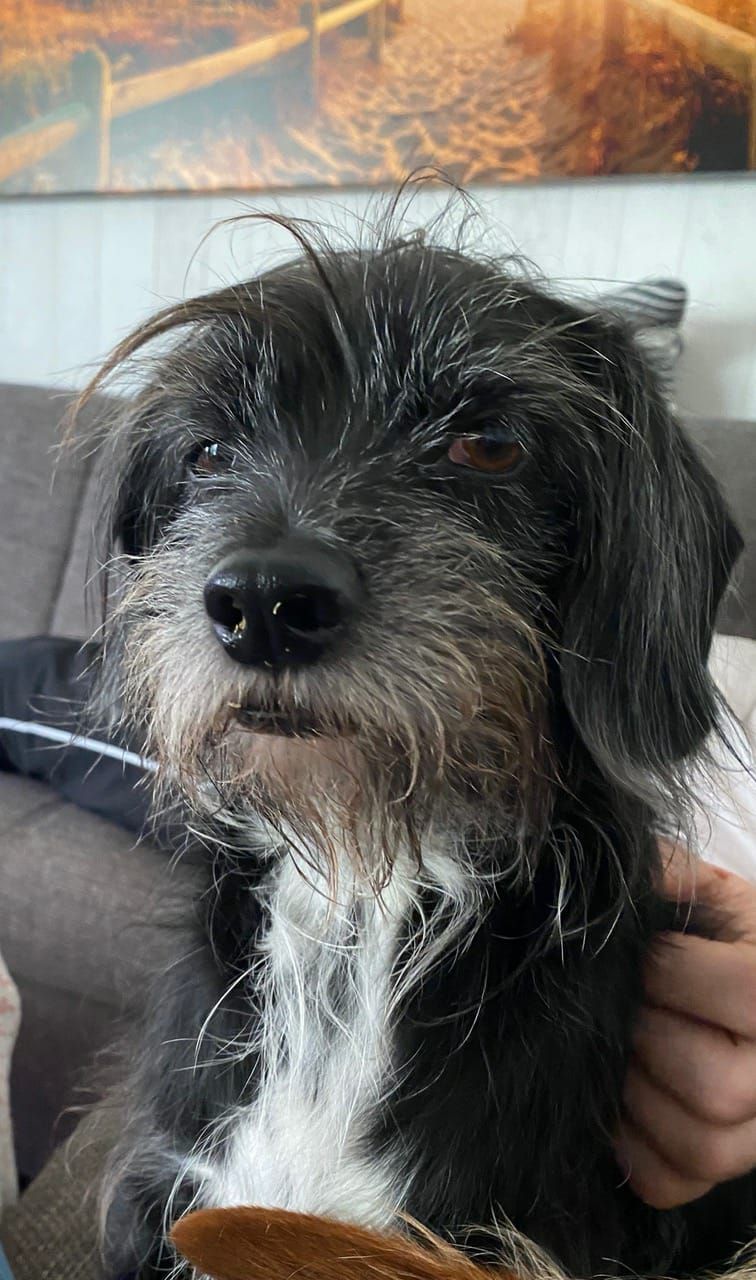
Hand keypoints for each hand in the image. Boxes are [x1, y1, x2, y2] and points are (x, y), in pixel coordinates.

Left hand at [615, 846, 755, 1208]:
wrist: (746, 1002)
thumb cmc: (730, 947)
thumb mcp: (718, 900)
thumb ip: (674, 875)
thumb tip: (622, 866)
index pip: (740, 992)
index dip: (669, 968)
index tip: (644, 954)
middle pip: (713, 1082)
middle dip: (649, 1033)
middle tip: (629, 1005)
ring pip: (693, 1142)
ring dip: (635, 1089)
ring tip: (627, 1044)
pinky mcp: (717, 1178)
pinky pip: (664, 1179)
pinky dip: (628, 1140)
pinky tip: (627, 1091)